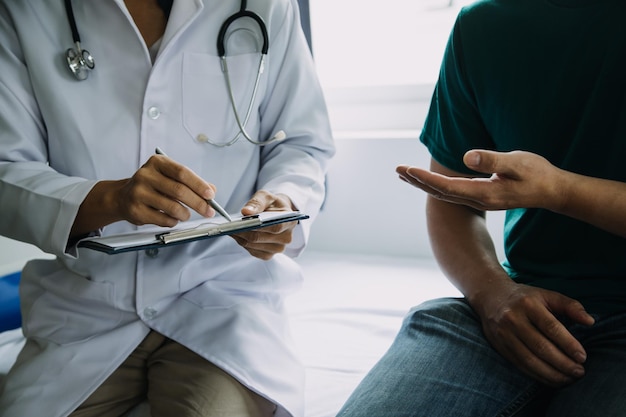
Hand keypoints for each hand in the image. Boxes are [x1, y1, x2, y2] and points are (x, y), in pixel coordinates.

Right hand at [115, 154, 217, 226]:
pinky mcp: (136, 210)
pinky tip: (172, 218)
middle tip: (208, 211)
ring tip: (186, 214)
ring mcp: (138, 193)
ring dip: (185, 214)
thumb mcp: (170, 177)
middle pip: (179, 191)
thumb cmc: (152, 185)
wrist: (122, 196)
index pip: (182, 172)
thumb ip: (191, 182)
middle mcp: (146, 175)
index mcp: (157, 163)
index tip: (211, 195)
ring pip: (173, 207)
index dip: (199, 184)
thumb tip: (211, 190)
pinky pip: (164, 219)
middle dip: (198, 203)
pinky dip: (174, 221)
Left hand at [231, 191, 296, 259]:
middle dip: (242, 231)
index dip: (256, 225)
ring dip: (240, 237)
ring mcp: (278, 248)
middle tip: (228, 226)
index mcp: (289, 221)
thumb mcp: (266, 196)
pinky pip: (252, 251)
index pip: (275, 226)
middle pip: (260, 238)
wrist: (276, 214)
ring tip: (230, 229)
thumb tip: (246, 212)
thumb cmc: (271, 205)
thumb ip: (257, 202)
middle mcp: (286, 238)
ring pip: (253, 245)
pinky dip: (242, 243)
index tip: (240, 221)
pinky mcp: (268, 255)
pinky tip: (237, 235)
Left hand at [397, 150, 562, 210]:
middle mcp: (477, 199)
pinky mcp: (481, 196)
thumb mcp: (517, 163)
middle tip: (396, 169)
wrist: (553, 192)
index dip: (424, 178)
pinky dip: (435, 186)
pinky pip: (451, 193)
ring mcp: (479, 200)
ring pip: (443, 194)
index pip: (445, 187)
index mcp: (483, 193)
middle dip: (416, 180)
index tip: (406, 169)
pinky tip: (428, 181)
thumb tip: (467, 157)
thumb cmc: (537, 174)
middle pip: (439, 192)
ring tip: (404, 175)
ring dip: (423, 184)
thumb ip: (492, 161)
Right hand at [473, 280, 594, 386]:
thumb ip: (570, 306)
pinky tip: (552, 379)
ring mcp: (504, 334)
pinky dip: (538, 375)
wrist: (490, 296)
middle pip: (541, 347)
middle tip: (579, 372)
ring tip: (568, 379)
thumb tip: (590, 321)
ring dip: (552, 373)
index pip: (551, 327)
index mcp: (528, 304)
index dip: (568, 344)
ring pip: (529, 360)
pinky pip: (520, 365)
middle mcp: (513, 319)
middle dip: (563, 363)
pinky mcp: (499, 346)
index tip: (583, 357)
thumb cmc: (525, 298)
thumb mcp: (547, 295)